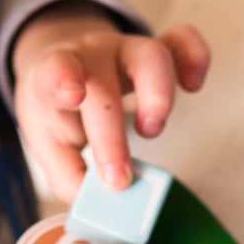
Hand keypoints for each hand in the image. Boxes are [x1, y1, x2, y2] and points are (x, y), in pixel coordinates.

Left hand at [11, 2, 211, 199]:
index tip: (72, 98)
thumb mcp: (48, 143)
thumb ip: (68, 176)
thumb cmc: (58, 111)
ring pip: (151, 55)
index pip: (54, 69)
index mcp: (52, 77)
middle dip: (112, 136)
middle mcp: (91, 58)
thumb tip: (99, 201)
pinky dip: (194, 58)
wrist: (64, 70)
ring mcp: (125, 50)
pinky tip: (193, 84)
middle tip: (118, 179)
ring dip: (158, 97)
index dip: (62, 79)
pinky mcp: (157, 50)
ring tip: (151, 130)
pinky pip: (182, 41)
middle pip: (106, 85)